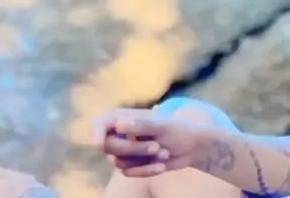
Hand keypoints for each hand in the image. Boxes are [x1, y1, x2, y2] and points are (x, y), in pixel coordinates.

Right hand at [92, 107, 208, 177]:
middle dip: (133, 149)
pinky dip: (146, 170)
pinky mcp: (132, 164)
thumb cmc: (179, 130)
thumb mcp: (164, 125)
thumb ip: (141, 125)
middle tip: (156, 146)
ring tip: (163, 152)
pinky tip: (162, 165)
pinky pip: (129, 173)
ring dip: (142, 160)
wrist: (193, 147)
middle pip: (108, 147)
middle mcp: (121, 133)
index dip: (95, 133)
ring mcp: (125, 150)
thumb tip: (119, 124)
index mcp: (125, 117)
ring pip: (118, 162)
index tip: (99, 144)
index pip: (99, 124)